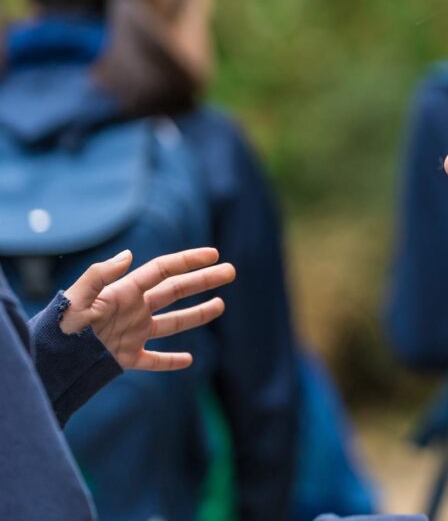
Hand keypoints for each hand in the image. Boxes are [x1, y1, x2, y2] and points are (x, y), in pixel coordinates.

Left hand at [60, 247, 234, 370]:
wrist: (49, 361)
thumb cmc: (59, 327)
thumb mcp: (77, 298)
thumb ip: (101, 275)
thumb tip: (130, 255)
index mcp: (126, 291)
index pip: (164, 270)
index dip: (189, 260)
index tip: (213, 255)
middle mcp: (134, 309)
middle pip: (176, 291)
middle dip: (203, 281)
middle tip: (230, 272)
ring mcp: (133, 334)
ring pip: (173, 323)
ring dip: (197, 314)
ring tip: (221, 305)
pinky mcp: (127, 358)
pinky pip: (155, 360)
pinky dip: (171, 361)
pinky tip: (189, 360)